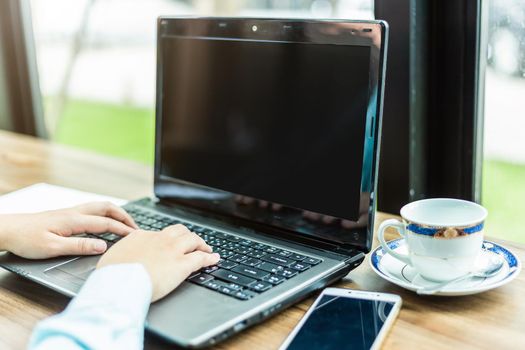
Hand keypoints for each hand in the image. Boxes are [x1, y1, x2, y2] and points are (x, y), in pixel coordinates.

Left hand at [0, 202, 136, 258]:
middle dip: (124, 216)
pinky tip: (104, 223)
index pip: (106, 223)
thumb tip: (103, 245)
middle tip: (136, 227)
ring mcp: (70, 212)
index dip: (123, 229)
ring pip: (100, 206)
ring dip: (116, 213)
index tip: (136, 236)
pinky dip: (105, 214)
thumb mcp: (53, 248)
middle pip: (107, 208)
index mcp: (74, 220)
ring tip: (125, 223)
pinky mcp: (65, 215)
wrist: (7, 230)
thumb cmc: (26, 239)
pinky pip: (92, 210)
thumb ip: (80, 246)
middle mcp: (74, 212)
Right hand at [97, 225, 219, 301]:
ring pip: (193, 239)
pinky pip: (201, 257)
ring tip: (206, 248)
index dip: (166, 240)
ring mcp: (172, 250)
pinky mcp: (182, 264)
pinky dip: (209, 257)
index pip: (158, 234)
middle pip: (179, 231)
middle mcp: (158, 240)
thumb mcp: (110, 259)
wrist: (120, 283)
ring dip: (201, 243)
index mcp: (140, 237)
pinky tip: (214, 259)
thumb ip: (119, 255)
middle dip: (187, 235)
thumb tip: (119, 258)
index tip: (168, 245)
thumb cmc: (111, 276)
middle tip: (191, 242)